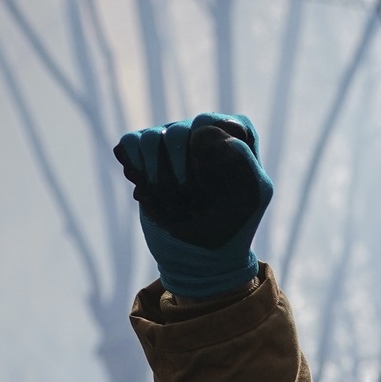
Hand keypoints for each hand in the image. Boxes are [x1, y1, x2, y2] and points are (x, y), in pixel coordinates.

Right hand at [113, 113, 271, 299]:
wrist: (200, 256)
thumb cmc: (231, 225)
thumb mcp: (251, 195)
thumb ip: (240, 157)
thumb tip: (200, 134)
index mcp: (233, 134)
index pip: (208, 125)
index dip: (206, 161)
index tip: (213, 189)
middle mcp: (200, 131)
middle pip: (176, 133)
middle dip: (179, 177)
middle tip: (191, 204)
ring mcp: (170, 141)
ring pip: (149, 139)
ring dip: (158, 182)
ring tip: (172, 205)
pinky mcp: (145, 155)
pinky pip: (129, 144)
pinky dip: (136, 173)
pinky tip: (147, 193)